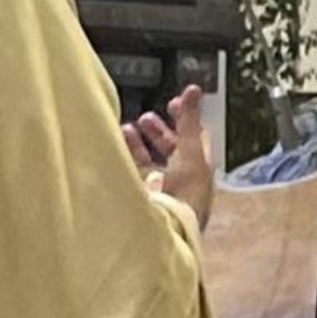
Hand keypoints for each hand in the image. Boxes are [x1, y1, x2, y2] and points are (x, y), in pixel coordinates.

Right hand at [127, 83, 215, 232]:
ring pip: (150, 161)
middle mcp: (181, 179)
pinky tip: (117, 146)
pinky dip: (126, 157)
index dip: (185, 118)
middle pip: (170, 150)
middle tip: (147, 118)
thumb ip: (189, 119)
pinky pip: (134, 173)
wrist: (167, 228)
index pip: (194, 138)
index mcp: (199, 167)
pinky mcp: (142, 197)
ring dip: (139, 143)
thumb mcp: (190, 148)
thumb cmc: (186, 194)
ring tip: (128, 129)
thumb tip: (195, 89)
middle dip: (158, 131)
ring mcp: (161, 188)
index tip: (173, 103)